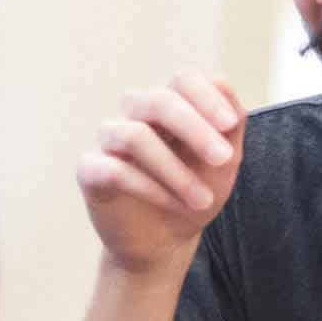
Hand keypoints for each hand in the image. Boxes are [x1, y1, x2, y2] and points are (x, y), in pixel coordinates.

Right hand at [77, 73, 244, 274]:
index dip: (206, 97)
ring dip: (176, 170)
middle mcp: (136, 114)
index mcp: (170, 104)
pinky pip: (113, 170)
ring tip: (203, 200)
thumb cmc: (195, 191)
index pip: (183, 79)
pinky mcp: (91, 171)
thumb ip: (230, 125)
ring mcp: (110, 140)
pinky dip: (149, 187)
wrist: (166, 240)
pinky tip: (173, 204)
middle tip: (223, 159)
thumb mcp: (225, 162)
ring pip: (135, 136)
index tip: (230, 125)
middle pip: (158, 100)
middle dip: (195, 129)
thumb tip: (223, 85)